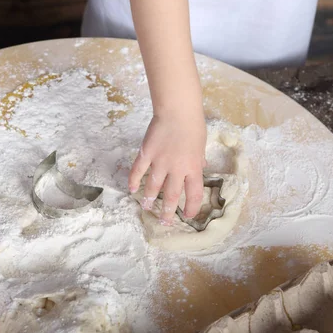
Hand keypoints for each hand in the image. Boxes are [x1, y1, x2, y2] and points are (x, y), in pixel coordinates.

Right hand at [129, 107, 206, 224]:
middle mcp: (177, 168)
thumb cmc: (193, 125)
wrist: (178, 110)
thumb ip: (198, 160)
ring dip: (150, 199)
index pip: (194, 194)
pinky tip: (131, 189)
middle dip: (168, 212)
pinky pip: (138, 170)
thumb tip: (200, 167)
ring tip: (147, 207)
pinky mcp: (147, 153)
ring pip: (153, 187)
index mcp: (193, 167)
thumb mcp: (202, 145)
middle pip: (172, 196)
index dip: (191, 207)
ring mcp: (160, 162)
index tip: (188, 214)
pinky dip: (133, 180)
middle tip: (164, 222)